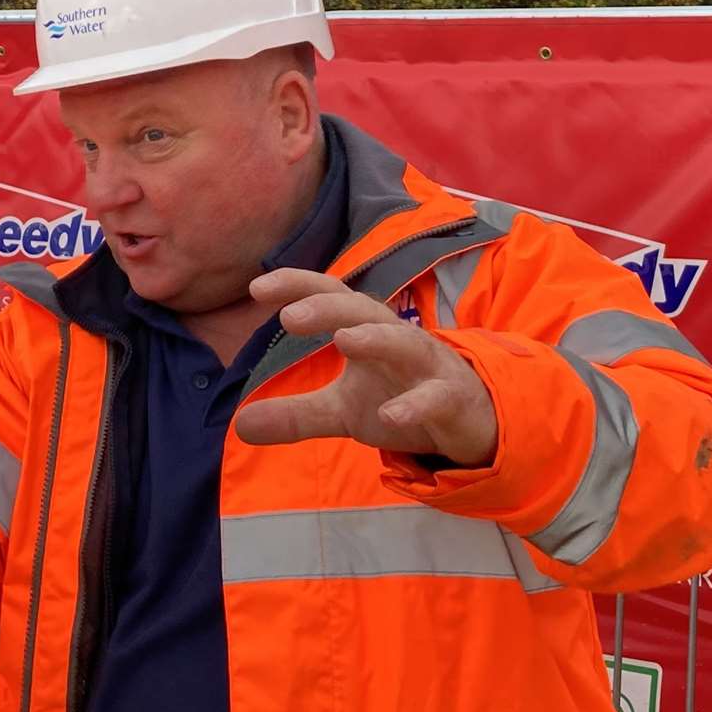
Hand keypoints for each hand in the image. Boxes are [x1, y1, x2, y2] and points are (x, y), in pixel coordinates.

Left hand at [231, 269, 501, 467]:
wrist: (471, 422)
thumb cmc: (401, 398)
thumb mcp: (343, 411)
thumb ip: (296, 414)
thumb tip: (240, 426)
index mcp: (367, 330)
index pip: (331, 295)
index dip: (297, 285)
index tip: (256, 287)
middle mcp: (397, 338)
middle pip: (362, 309)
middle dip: (328, 306)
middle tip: (290, 317)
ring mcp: (428, 366)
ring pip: (405, 341)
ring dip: (376, 338)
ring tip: (343, 340)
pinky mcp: (453, 398)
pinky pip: (437, 396)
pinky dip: (416, 403)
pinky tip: (390, 415)